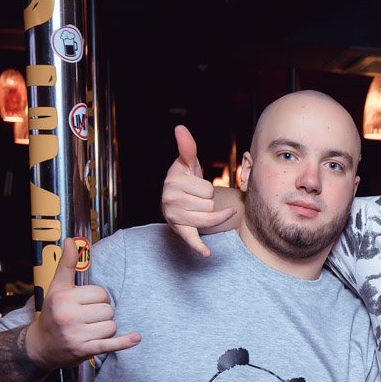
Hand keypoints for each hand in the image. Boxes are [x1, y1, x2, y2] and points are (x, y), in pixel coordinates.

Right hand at [25, 238, 140, 370]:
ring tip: (89, 329)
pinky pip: (110, 344)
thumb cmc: (52, 313)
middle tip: (87, 318)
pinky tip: (136, 338)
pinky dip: (124, 342)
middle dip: (102, 313)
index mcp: (63, 299)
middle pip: (108, 309)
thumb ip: (67, 264)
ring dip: (105, 328)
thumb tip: (71, 240)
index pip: (100, 293)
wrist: (41, 346)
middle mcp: (69, 317)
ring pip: (111, 325)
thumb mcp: (57, 288)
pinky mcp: (85, 350)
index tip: (86, 304)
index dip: (97, 298)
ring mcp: (77, 336)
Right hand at [161, 125, 236, 256]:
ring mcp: (174, 217)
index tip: (197, 187)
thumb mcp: (187, 164)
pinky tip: (207, 253)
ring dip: (211, 215)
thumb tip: (180, 128)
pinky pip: (192, 239)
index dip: (207, 188)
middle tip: (197, 199)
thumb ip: (187, 148)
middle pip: (209, 204)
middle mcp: (169, 200)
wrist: (180, 202)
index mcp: (172, 182)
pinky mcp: (181, 231)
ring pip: (209, 218)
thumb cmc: (186, 181)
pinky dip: (199, 246)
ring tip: (199, 209)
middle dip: (208, 201)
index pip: (207, 189)